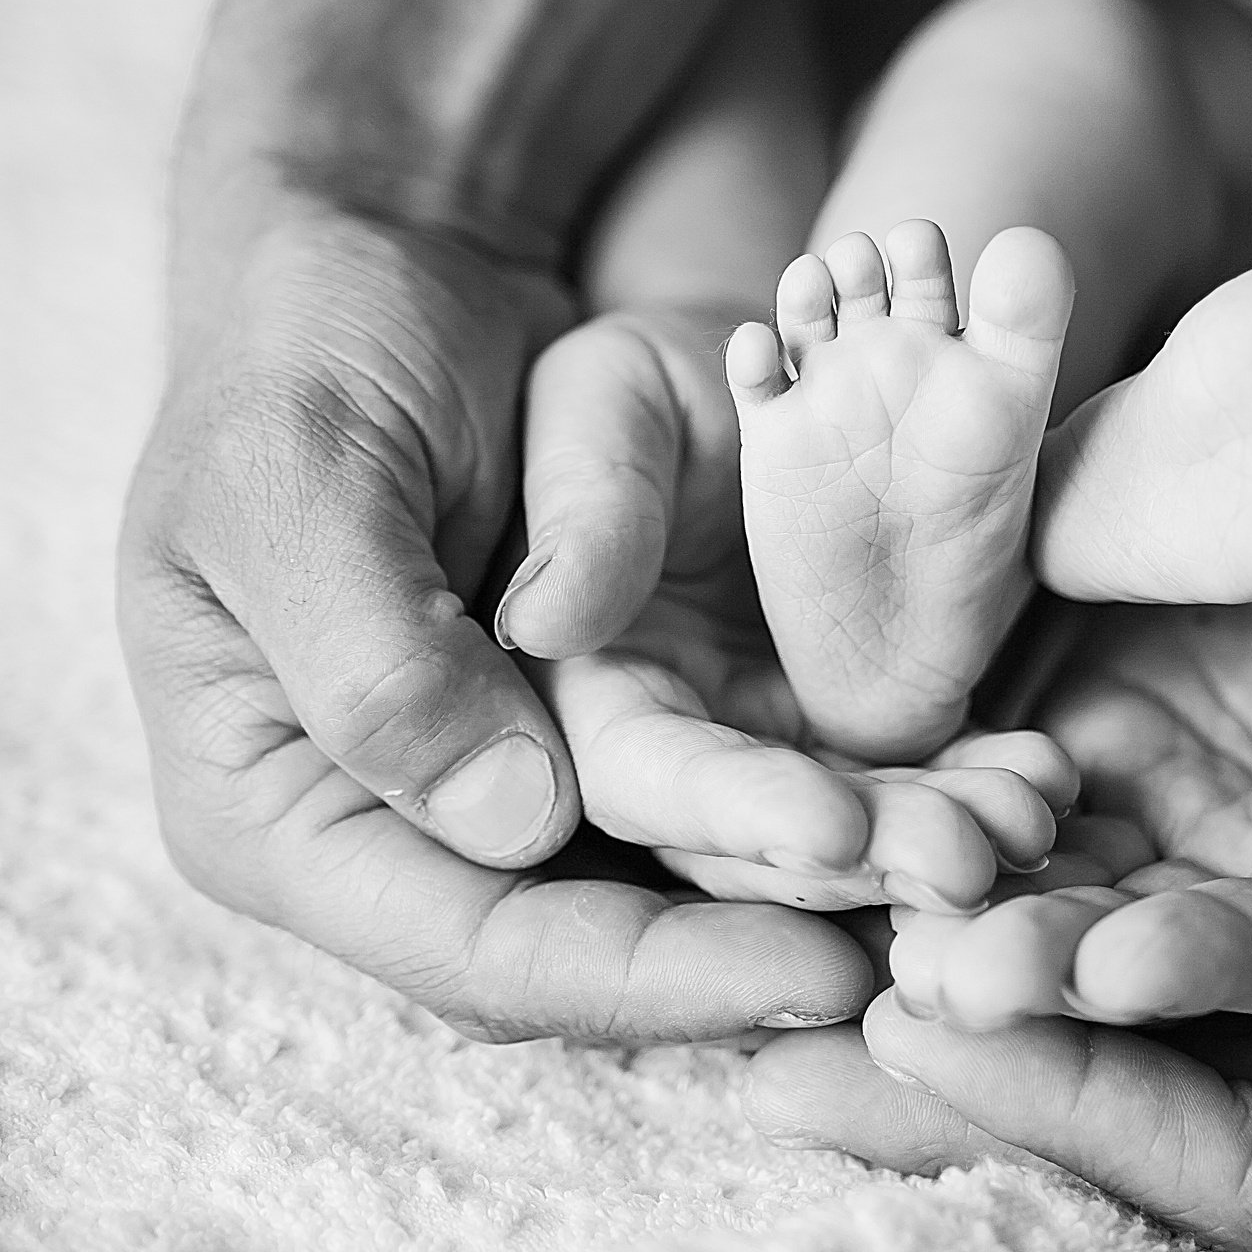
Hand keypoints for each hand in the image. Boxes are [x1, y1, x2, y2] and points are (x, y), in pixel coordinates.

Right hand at [119, 211, 873, 1039]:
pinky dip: (826, 804)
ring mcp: (500, 786)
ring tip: (976, 868)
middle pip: (597, 948)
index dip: (645, 980)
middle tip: (943, 919)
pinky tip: (942, 797)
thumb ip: (376, 660)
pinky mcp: (589, 731)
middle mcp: (397, 836)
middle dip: (771, 946)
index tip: (811, 969)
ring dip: (827, 889)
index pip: (474, 950)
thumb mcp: (299, 478)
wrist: (384, 272)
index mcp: (275, 811)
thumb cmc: (307, 352)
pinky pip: (713, 799)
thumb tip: (514, 825)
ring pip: (674, 887)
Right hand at [505, 308, 1070, 914]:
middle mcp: (678, 744)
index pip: (650, 782)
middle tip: (970, 860)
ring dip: (936, 840)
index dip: (739, 814)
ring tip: (1029, 824)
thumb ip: (582, 512)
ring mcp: (768, 746)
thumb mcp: (600, 410)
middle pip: (761, 847)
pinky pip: (909, 782)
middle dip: (870, 859)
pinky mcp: (846, 726)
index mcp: (586, 687)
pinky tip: (1043, 782)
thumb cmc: (646, 378)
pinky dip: (971, 785)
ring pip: (850, 832)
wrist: (748, 362)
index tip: (833, 829)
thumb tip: (541, 628)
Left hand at [748, 591, 1251, 1251]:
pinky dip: (1084, 886)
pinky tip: (968, 841)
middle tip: (820, 1012)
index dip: (1081, 1104)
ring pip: (1157, 1022)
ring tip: (855, 927)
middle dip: (996, 1061)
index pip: (1250, 1175)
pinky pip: (1195, 921)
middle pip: (1164, 1113)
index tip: (926, 1026)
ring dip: (1011, 972)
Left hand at [883, 539, 1251, 1028]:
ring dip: (967, 909)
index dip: (1196, 964)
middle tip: (952, 979)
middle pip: (1124, 944)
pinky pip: (990, 788)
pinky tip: (879, 825)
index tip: (1120, 969)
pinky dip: (943, 806)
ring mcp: (1134, 825)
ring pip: (1041, 879)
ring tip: (895, 935)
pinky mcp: (1060, 752)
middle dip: (1041, 967)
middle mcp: (1220, 892)